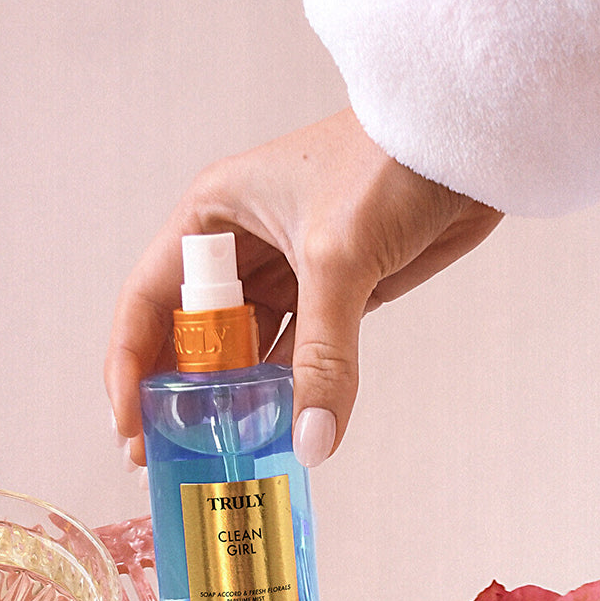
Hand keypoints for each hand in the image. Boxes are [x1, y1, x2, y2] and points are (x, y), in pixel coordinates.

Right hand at [105, 109, 501, 465]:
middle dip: (172, 395)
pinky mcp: (329, 294)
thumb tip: (310, 441)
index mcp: (212, 215)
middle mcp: (237, 245)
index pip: (148, 301)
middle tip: (160, 456)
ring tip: (211, 456)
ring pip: (239, 351)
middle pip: (187, 335)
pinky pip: (291, 356)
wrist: (470, 145)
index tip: (129, 424)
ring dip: (228, 402)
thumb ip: (322, 357)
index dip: (130, 366)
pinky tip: (274, 430)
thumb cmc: (391, 162)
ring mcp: (284, 272)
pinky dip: (282, 393)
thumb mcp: (340, 258)